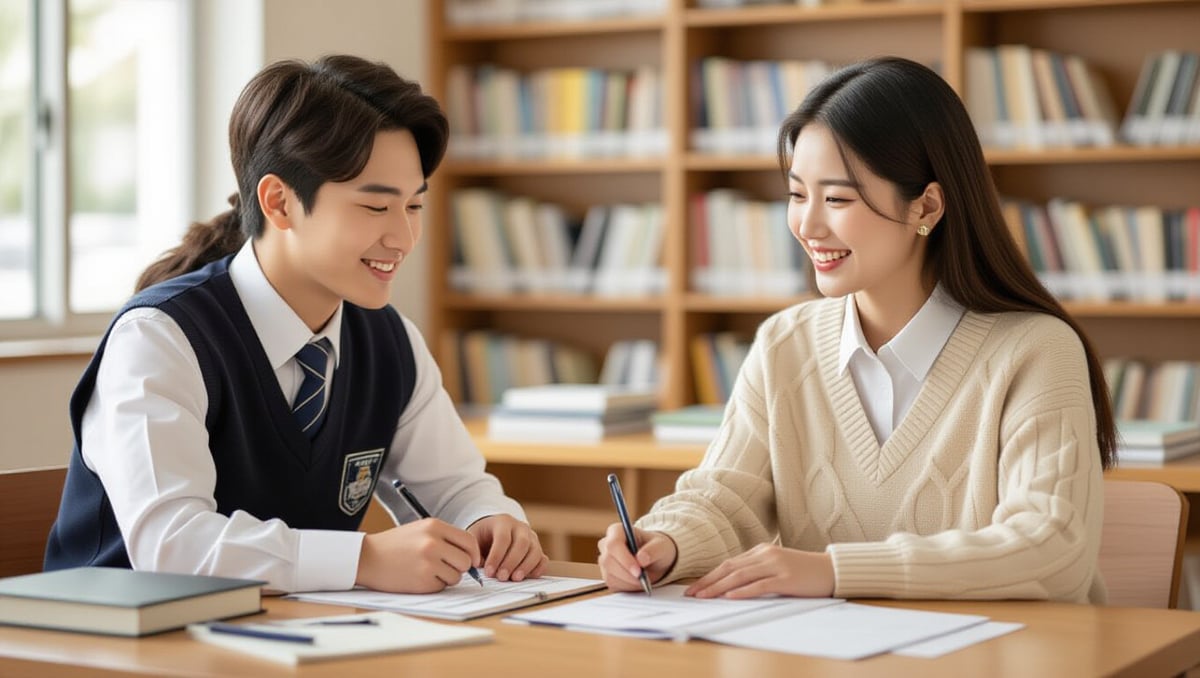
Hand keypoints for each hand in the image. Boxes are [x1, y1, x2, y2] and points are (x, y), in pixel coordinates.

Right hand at [355, 518, 481, 592]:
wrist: (367, 557)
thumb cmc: (395, 544)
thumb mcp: (421, 530)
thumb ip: (446, 539)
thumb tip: (472, 556)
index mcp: (435, 526)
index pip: (469, 541)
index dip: (474, 553)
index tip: (472, 560)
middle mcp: (434, 543)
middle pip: (466, 561)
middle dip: (460, 567)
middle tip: (446, 566)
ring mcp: (428, 563)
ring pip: (456, 577)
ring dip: (447, 577)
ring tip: (428, 570)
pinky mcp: (422, 581)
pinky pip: (441, 586)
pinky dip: (434, 585)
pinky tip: (418, 577)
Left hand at [467, 514, 547, 581]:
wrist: (495, 529)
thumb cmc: (484, 536)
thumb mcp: (474, 537)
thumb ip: (475, 550)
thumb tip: (478, 565)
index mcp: (503, 522)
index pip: (503, 538)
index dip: (496, 556)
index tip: (489, 572)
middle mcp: (520, 527)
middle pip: (522, 543)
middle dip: (511, 562)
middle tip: (502, 577)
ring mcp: (531, 537)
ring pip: (535, 551)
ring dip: (525, 567)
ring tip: (514, 579)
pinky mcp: (538, 549)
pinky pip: (543, 559)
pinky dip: (539, 568)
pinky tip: (529, 577)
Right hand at [597, 522, 676, 591]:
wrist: (655, 558)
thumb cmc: (656, 547)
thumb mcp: (661, 546)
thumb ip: (653, 550)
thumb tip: (641, 558)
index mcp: (617, 531)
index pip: (613, 544)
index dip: (624, 559)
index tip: (639, 571)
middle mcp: (607, 544)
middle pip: (609, 562)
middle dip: (628, 574)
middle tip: (644, 580)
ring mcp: (605, 561)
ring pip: (610, 575)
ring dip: (629, 582)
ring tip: (644, 580)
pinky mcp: (607, 575)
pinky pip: (613, 585)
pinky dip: (627, 587)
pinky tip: (638, 582)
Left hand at [684, 543, 833, 598]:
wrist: (830, 570)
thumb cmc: (803, 572)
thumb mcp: (776, 566)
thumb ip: (757, 571)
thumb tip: (731, 585)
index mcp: (761, 551)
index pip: (729, 564)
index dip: (710, 576)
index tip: (694, 587)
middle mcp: (765, 555)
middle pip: (730, 569)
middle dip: (708, 582)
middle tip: (692, 594)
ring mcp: (775, 565)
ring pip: (740, 576)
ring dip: (719, 587)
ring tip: (704, 596)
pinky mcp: (786, 578)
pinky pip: (760, 585)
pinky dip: (743, 591)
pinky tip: (731, 596)